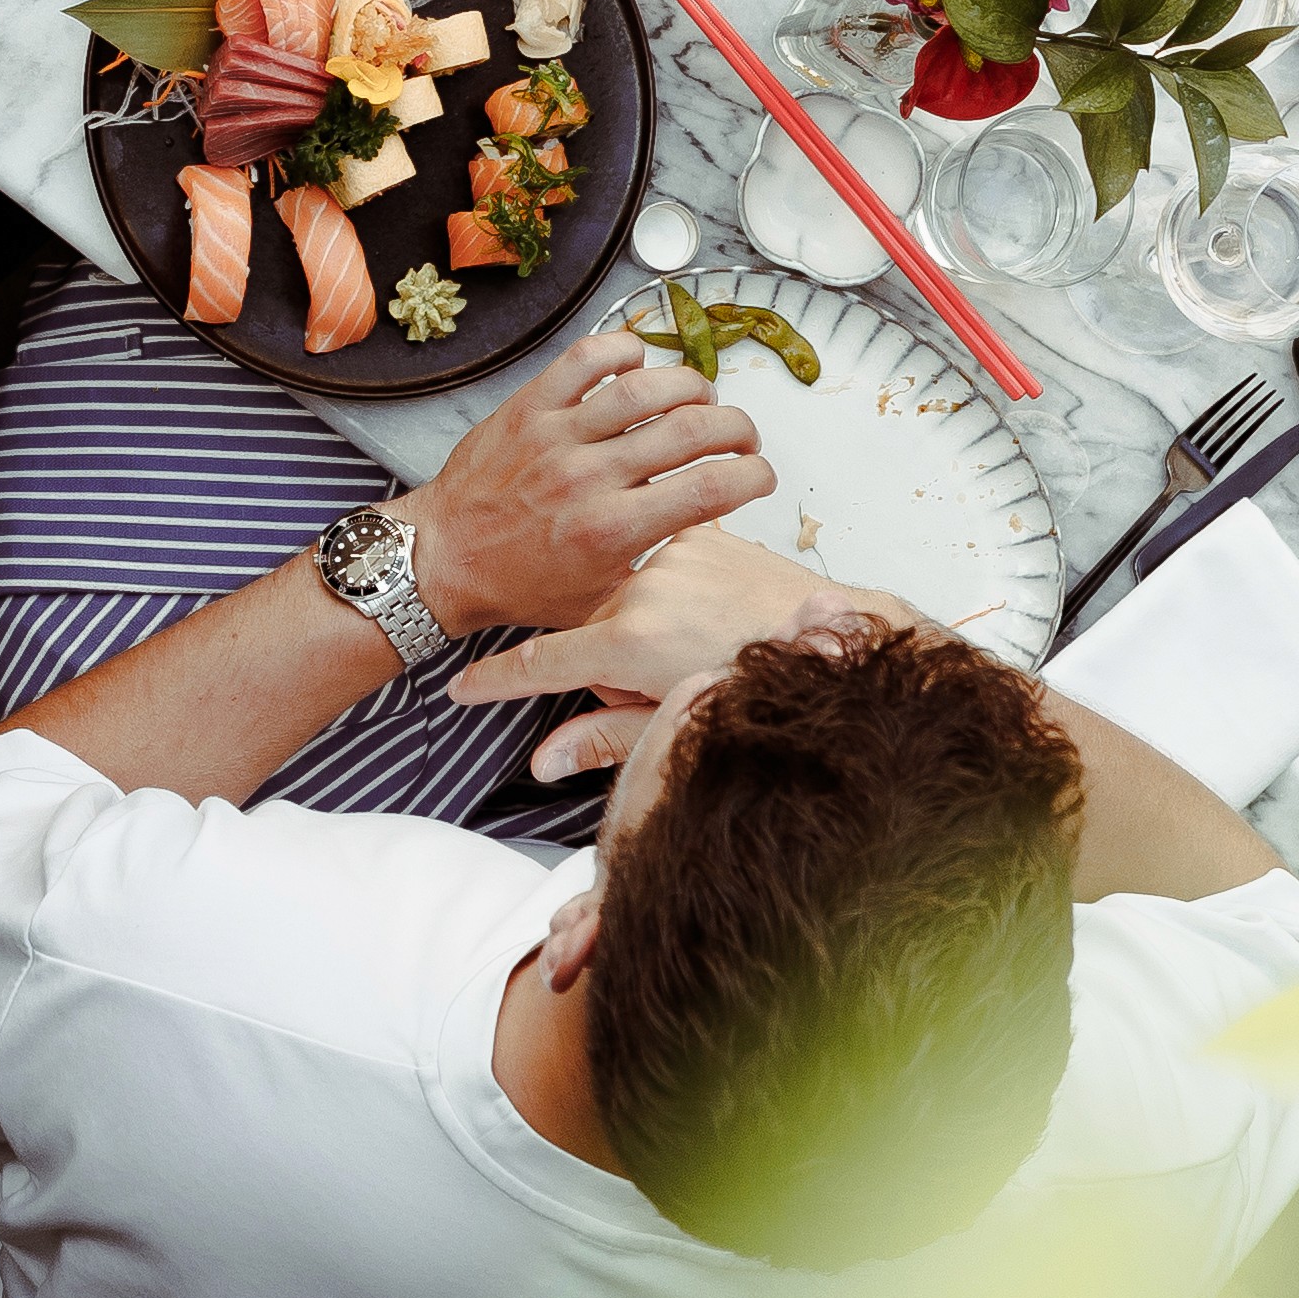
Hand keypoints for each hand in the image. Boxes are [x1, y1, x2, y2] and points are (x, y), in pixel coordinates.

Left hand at [390, 328, 774, 634]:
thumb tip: (705, 540)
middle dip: (738, 428)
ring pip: (646, 386)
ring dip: (691, 386)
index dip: (756, 475)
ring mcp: (558, 436)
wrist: (444, 562)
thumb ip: (654, 569)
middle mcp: (591, 478)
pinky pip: (584, 359)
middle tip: (740, 438)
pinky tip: (640, 364)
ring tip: (701, 400)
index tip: (760, 476)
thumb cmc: (520, 586)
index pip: (713, 489)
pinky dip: (622, 351)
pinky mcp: (528, 408)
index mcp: (614, 531)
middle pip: (693, 429)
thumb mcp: (600, 601)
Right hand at [454, 532, 910, 775]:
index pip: (540, 665)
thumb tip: (542, 762)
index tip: (460, 687)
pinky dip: (674, 590)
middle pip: (593, 633)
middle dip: (612, 664)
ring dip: (644, 625)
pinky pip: (663, 566)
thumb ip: (603, 740)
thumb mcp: (676, 730)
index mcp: (627, 642)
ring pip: (627, 598)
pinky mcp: (702, 535)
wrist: (839, 639)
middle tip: (664, 688)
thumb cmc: (761, 695)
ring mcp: (672, 555)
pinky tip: (713, 613)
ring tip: (699, 649)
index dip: (494, 681)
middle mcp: (640, 588)